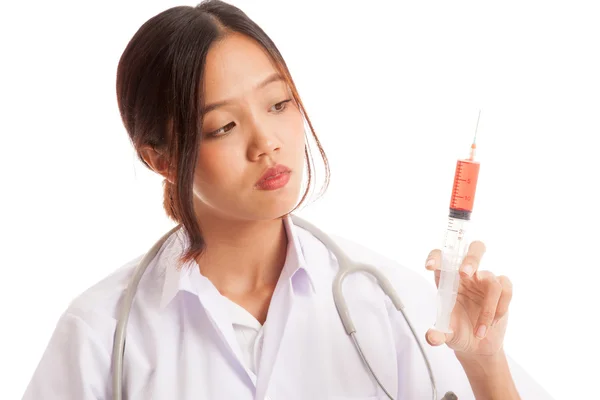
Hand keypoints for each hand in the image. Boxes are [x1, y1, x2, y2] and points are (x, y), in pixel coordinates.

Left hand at [424, 241, 512, 356]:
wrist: (478, 346)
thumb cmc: (457, 331)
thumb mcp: (445, 334)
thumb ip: (438, 334)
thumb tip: (432, 338)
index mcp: (448, 279)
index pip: (441, 258)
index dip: (436, 257)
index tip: (429, 267)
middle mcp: (467, 276)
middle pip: (473, 250)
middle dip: (471, 258)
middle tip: (464, 273)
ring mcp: (484, 280)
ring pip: (491, 278)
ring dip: (487, 309)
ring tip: (479, 331)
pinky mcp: (501, 290)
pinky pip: (505, 289)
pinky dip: (500, 308)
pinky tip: (491, 323)